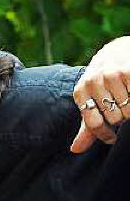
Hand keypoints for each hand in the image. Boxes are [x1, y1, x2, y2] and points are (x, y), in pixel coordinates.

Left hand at [71, 36, 129, 152]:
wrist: (117, 50)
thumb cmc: (102, 82)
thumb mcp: (91, 101)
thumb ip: (87, 125)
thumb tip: (75, 150)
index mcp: (80, 91)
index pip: (94, 124)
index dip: (104, 134)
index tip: (111, 139)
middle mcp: (93, 81)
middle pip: (114, 118)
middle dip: (121, 119)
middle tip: (122, 109)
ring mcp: (112, 74)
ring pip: (128, 110)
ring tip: (128, 99)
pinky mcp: (128, 71)